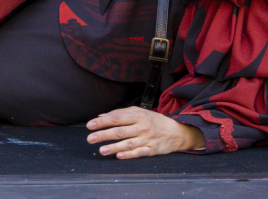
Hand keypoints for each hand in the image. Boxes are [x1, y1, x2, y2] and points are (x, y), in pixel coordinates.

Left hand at [86, 107, 205, 157]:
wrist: (177, 132)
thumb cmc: (154, 121)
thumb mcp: (139, 112)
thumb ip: (120, 113)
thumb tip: (101, 116)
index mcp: (137, 116)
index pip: (116, 118)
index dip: (102, 122)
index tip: (90, 125)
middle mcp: (142, 127)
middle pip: (120, 131)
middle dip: (104, 135)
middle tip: (90, 138)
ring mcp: (147, 139)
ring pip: (128, 143)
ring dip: (113, 147)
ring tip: (101, 150)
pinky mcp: (152, 150)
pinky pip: (139, 153)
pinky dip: (128, 155)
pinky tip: (118, 155)